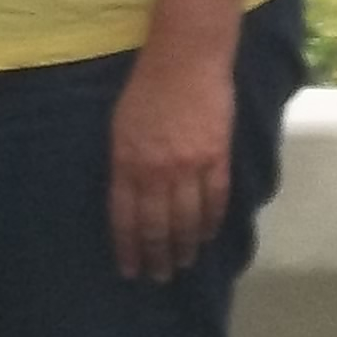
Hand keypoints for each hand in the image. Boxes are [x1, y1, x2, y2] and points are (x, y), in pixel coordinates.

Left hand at [108, 39, 234, 283]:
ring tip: (181, 266)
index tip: (128, 270)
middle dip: (156, 256)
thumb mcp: (119, 128)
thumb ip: (123, 165)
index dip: (127, 248)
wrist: (185, 59)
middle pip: (157, 226)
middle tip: (157, 277)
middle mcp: (157, 170)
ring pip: (187, 219)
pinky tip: (205, 238)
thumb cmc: (145, 89)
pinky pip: (215, 199)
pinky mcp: (217, 156)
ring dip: (184, 247)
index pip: (125, 218)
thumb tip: (129, 198)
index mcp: (126, 163)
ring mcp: (190, 165)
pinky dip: (210, 222)